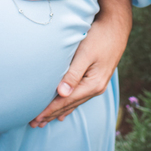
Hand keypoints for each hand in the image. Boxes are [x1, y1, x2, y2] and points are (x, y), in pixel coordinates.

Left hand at [31, 0, 130, 126]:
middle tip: (33, 124)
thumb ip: (73, 74)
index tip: (35, 117)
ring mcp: (96, 85)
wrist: (116, 27)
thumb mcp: (85, 53)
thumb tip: (61, 93)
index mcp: (92, 84)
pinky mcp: (95, 79)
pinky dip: (69, 105)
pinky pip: (79, 97)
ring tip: (45, 121)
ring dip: (58, 111)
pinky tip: (64, 113)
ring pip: (74, 102)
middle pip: (69, 105)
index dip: (49, 110)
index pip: (66, 101)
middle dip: (51, 114)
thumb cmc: (99, 36)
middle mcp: (95, 88)